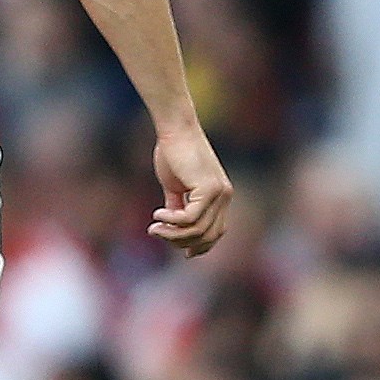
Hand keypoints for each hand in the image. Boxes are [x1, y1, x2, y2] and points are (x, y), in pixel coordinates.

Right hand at [150, 120, 232, 254]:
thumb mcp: (175, 187)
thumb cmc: (173, 153)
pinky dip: (172, 221)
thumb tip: (170, 230)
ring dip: (172, 233)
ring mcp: (219, 193)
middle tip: (156, 233)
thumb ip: (177, 208)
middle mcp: (224, 196)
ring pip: (198, 231)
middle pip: (207, 237)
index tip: (180, 251)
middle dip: (180, 242)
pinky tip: (158, 214)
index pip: (216, 232)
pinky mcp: (209, 189)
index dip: (199, 246)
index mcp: (220, 196)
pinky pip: (190, 218)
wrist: (175, 129)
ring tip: (154, 227)